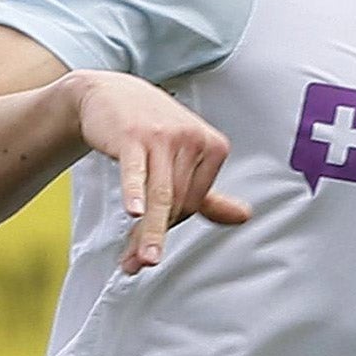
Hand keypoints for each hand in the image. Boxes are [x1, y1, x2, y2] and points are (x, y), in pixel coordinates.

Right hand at [68, 71, 252, 271]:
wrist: (111, 94)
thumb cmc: (150, 129)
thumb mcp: (185, 158)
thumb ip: (210, 194)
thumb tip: (244, 217)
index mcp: (214, 147)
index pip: (196, 201)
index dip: (172, 221)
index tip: (153, 230)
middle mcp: (194, 139)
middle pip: (178, 202)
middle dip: (155, 234)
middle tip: (139, 261)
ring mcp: (165, 136)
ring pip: (160, 195)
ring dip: (146, 232)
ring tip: (138, 260)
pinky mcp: (134, 136)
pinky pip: (136, 171)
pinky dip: (135, 193)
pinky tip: (134, 212)